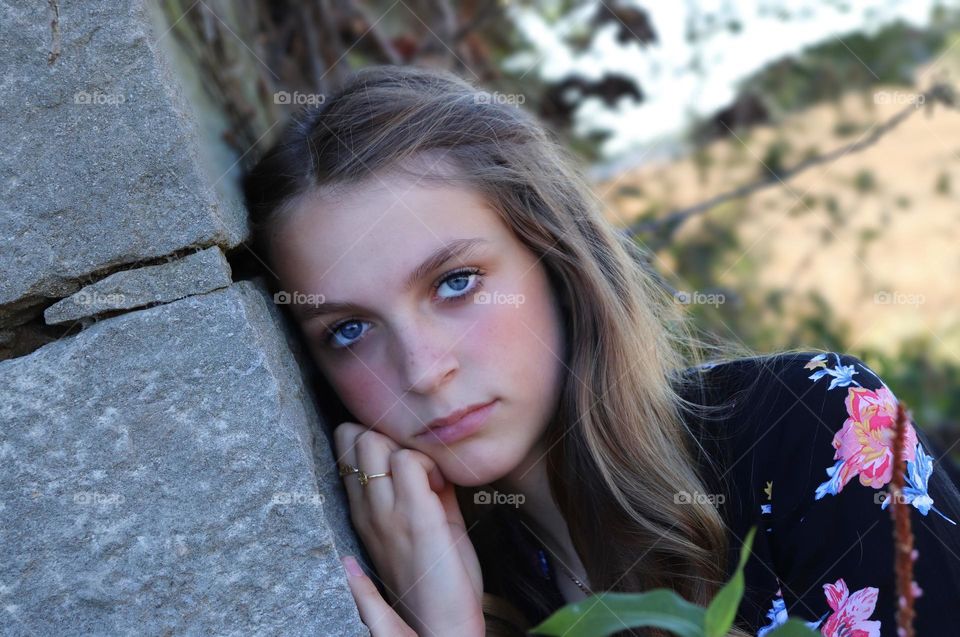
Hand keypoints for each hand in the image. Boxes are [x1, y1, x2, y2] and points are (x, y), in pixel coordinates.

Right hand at [334, 422, 484, 636]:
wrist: (441, 630)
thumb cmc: (436, 583)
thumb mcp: (424, 529)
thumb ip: (423, 494)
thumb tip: (432, 462)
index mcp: (364, 514)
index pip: (345, 449)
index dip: (375, 439)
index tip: (405, 463)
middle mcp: (368, 511)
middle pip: (354, 436)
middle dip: (389, 436)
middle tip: (417, 466)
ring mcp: (388, 514)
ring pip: (374, 442)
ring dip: (408, 448)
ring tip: (430, 479)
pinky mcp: (416, 519)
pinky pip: (409, 461)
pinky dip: (430, 464)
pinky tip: (442, 490)